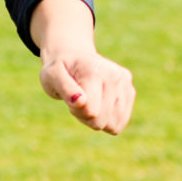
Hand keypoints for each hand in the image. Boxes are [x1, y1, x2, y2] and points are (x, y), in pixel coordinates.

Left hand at [27, 0, 131, 134]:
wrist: (73, 56)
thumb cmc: (59, 70)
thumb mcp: (51, 77)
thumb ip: (65, 89)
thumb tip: (81, 101)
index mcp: (94, 72)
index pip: (91, 112)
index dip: (77, 112)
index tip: (70, 99)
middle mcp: (114, 76)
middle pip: (102, 121)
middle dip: (86, 117)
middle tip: (78, 99)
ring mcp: (124, 83)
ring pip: (114, 125)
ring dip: (98, 119)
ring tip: (88, 101)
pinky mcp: (130, 90)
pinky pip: (120, 122)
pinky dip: (108, 118)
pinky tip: (99, 102)